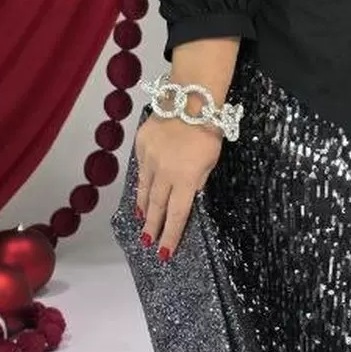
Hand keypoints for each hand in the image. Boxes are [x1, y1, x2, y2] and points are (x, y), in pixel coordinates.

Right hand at [134, 112, 224, 259]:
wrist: (189, 100)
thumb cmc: (208, 130)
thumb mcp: (211, 161)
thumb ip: (198, 181)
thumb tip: (188, 196)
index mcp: (186, 179)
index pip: (177, 214)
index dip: (171, 235)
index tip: (164, 252)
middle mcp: (165, 173)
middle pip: (157, 206)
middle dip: (153, 227)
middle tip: (147, 243)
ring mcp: (150, 159)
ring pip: (144, 189)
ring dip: (143, 208)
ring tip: (141, 223)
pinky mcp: (141, 145)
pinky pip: (140, 169)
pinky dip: (140, 184)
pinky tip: (139, 193)